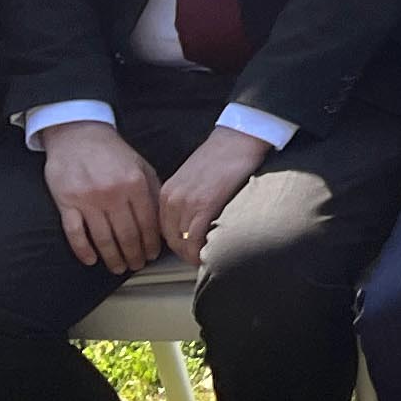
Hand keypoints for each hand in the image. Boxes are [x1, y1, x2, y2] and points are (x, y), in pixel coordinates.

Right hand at [42, 121, 168, 274]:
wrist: (77, 134)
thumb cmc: (111, 152)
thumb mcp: (140, 166)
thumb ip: (152, 191)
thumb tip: (163, 221)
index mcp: (135, 184)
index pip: (147, 223)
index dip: (151, 243)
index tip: (152, 255)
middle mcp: (113, 194)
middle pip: (127, 235)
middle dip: (134, 255)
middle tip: (137, 266)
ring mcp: (88, 200)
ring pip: (103, 238)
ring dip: (112, 258)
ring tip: (118, 268)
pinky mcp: (66, 203)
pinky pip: (75, 233)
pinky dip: (83, 250)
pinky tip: (91, 260)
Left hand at [157, 124, 275, 266]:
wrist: (237, 140)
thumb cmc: (221, 156)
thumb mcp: (192, 178)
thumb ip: (186, 198)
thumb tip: (190, 221)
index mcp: (167, 192)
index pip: (162, 229)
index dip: (175, 244)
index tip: (186, 251)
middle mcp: (171, 199)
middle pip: (169, 238)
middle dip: (182, 253)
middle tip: (196, 260)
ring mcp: (186, 203)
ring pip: (181, 242)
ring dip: (191, 255)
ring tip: (204, 260)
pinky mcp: (204, 205)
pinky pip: (194, 238)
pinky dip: (198, 252)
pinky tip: (206, 256)